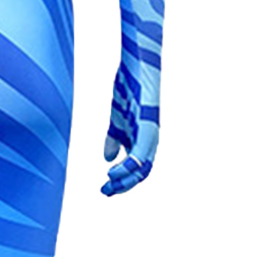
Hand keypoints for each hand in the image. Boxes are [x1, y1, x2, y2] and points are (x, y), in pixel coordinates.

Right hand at [101, 62, 159, 196]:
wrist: (137, 64)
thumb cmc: (128, 88)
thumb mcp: (117, 119)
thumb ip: (114, 139)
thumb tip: (109, 159)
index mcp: (143, 139)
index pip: (137, 168)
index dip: (123, 181)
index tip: (106, 189)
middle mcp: (151, 139)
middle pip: (142, 172)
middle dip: (123, 185)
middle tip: (105, 192)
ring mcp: (151, 133)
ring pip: (144, 166)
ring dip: (126, 179)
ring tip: (110, 185)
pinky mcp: (149, 124)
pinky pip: (141, 151)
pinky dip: (129, 164)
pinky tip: (114, 171)